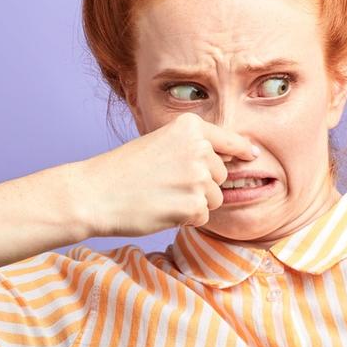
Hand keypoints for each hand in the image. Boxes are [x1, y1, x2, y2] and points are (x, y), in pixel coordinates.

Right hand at [67, 112, 258, 237]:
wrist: (95, 193)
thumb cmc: (123, 170)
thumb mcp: (159, 143)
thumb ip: (191, 147)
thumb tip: (231, 158)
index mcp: (190, 127)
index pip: (227, 140)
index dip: (240, 149)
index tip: (251, 155)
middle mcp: (199, 148)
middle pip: (220, 175)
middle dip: (201, 184)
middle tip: (165, 184)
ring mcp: (197, 176)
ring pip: (214, 198)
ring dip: (194, 203)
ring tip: (162, 196)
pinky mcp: (193, 204)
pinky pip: (203, 216)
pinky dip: (185, 219)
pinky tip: (161, 210)